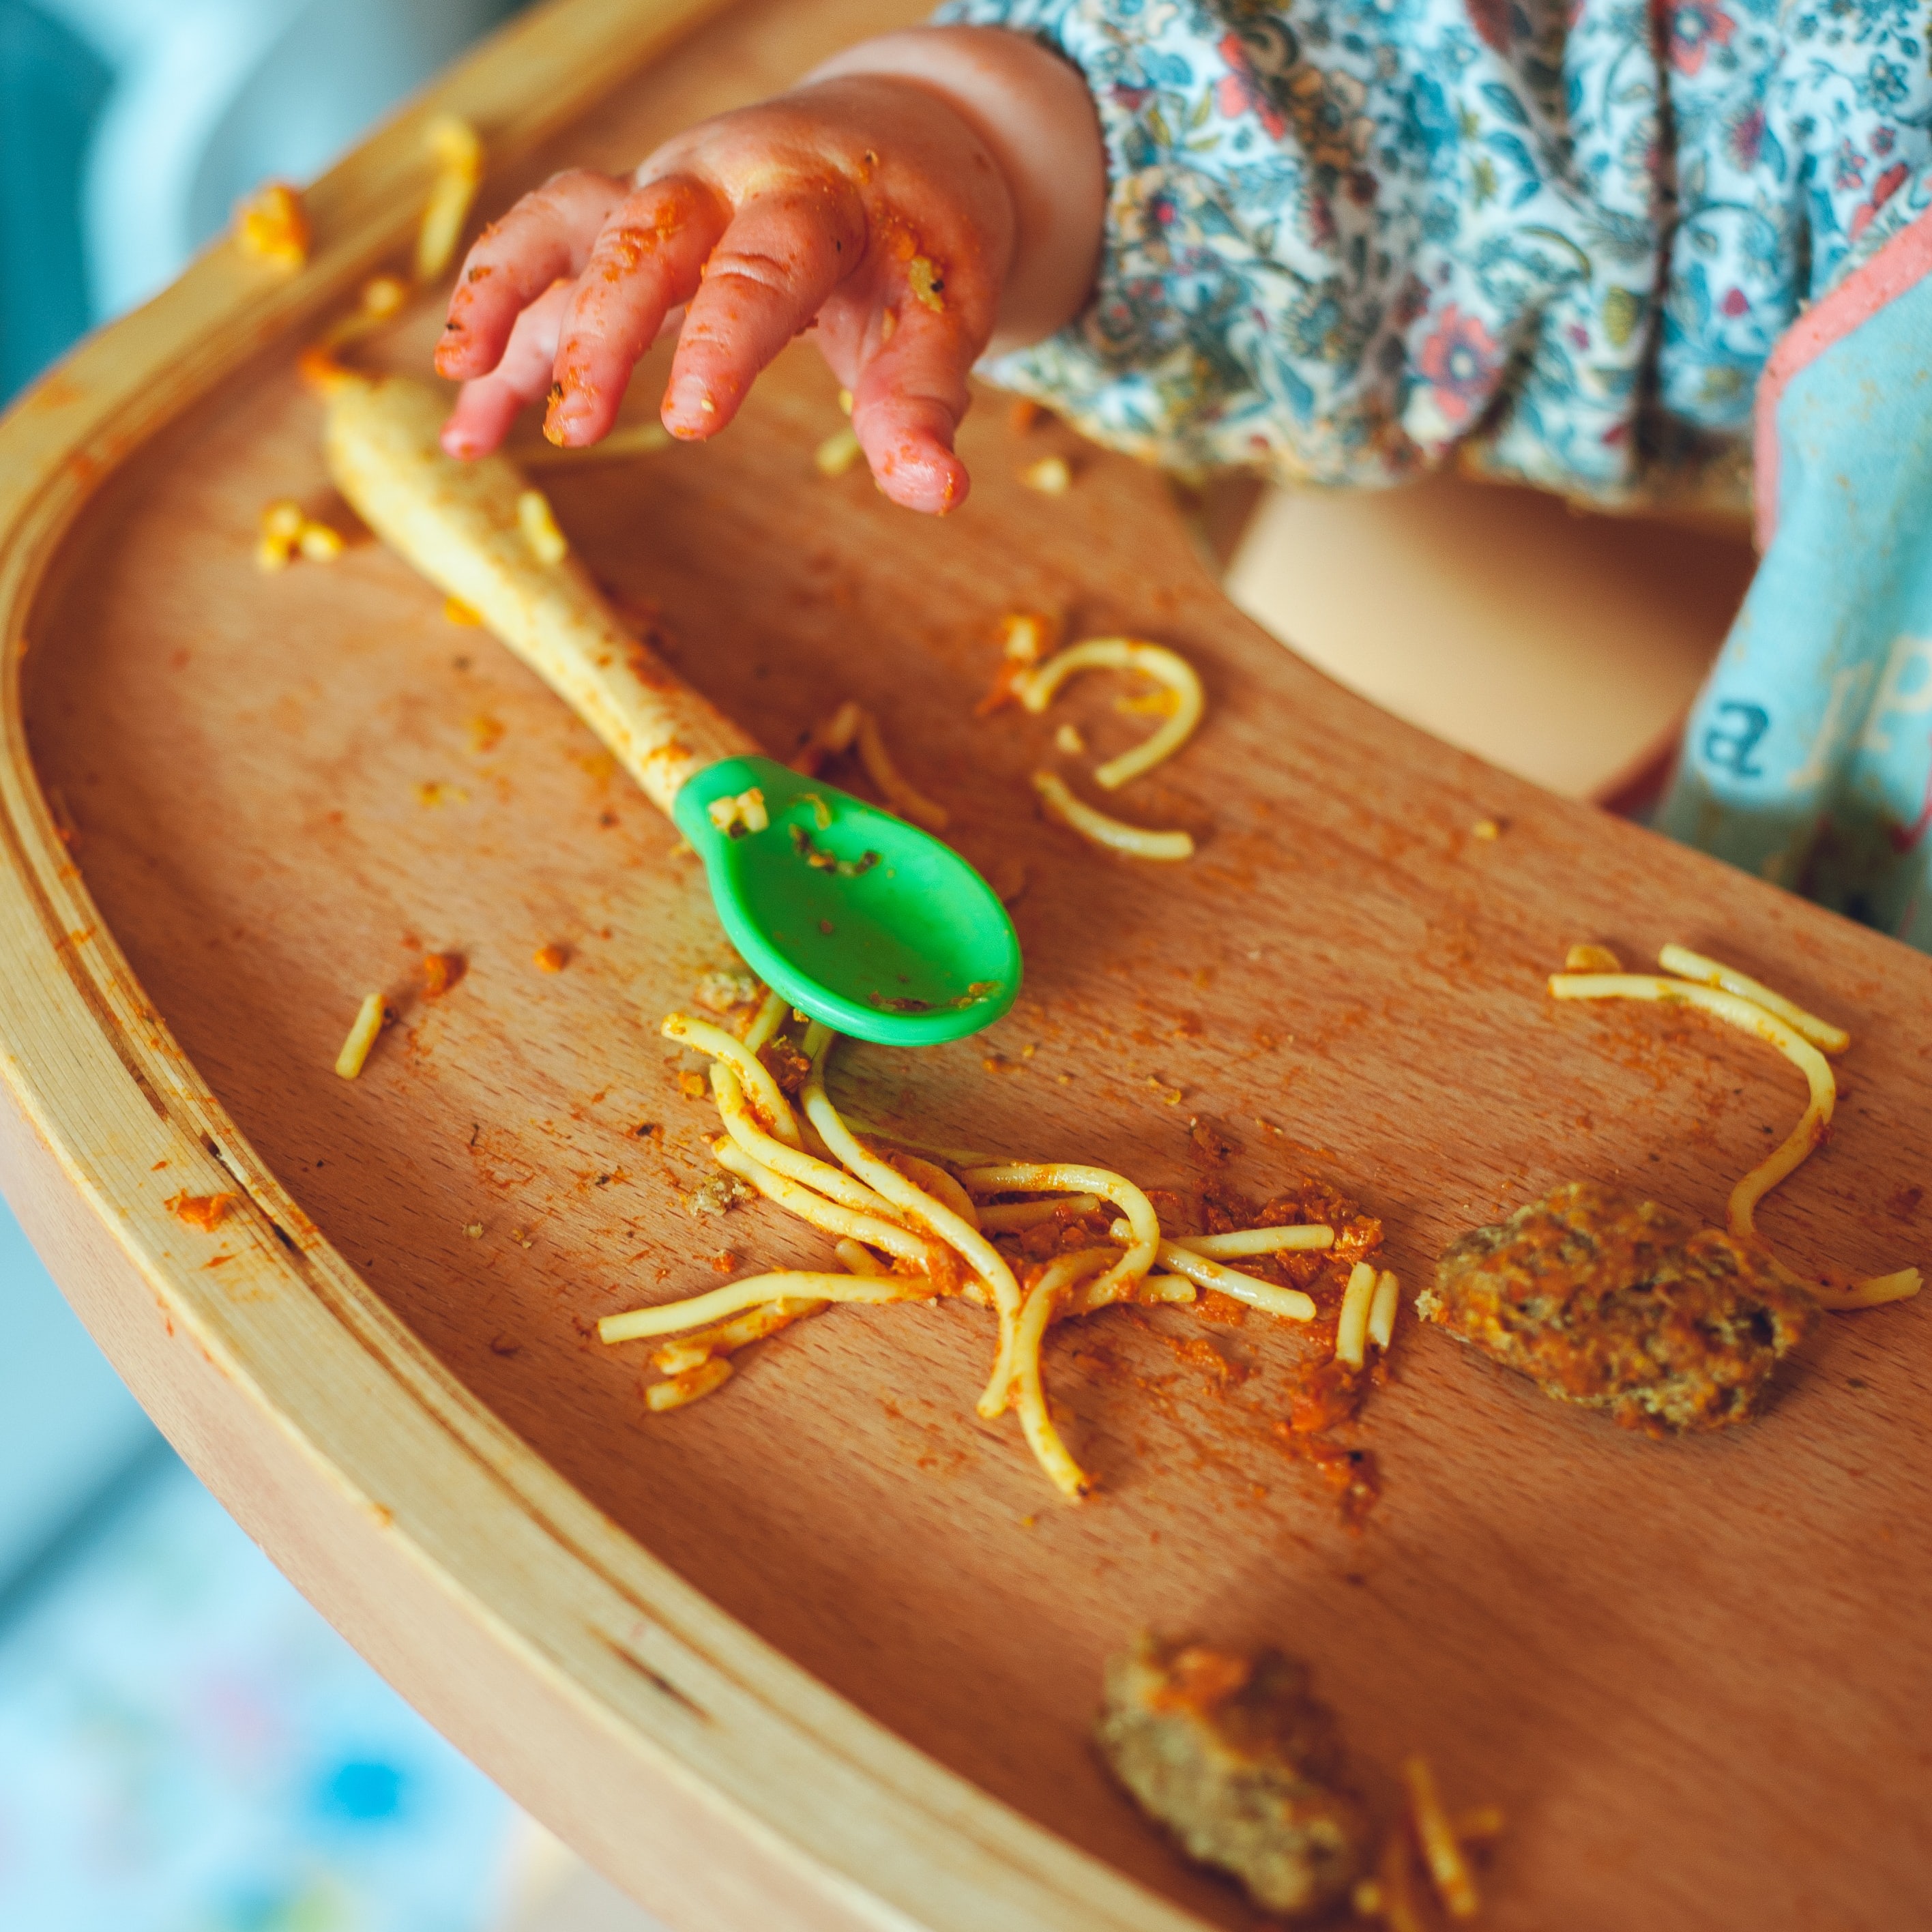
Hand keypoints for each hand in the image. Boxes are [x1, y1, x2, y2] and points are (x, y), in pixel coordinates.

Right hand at [434, 28, 1103, 513]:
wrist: (895, 141)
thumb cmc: (917, 238)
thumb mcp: (943, 312)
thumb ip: (926, 399)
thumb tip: (936, 494)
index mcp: (811, 200)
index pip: (761, 268)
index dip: (723, 341)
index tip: (692, 422)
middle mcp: (720, 182)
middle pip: (641, 238)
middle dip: (601, 331)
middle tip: (575, 427)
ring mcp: (662, 194)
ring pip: (566, 227)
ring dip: (507, 299)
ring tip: (463, 386)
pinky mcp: (627, 221)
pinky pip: (546, 258)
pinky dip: (500, 322)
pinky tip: (468, 411)